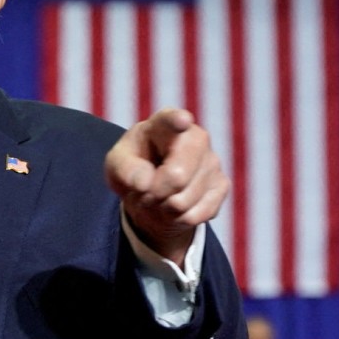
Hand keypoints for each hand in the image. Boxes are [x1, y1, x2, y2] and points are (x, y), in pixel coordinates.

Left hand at [104, 108, 227, 265]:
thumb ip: (124, 169)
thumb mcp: (116, 165)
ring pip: (184, 201)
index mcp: (164, 124)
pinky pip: (196, 215)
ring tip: (157, 197)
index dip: (177, 121)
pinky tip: (173, 205)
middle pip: (177, 176)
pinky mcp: (221, 185)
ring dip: (163, 208)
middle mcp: (196, 137)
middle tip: (144, 191)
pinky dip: (178, 219)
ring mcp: (212, 161)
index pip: (172, 120)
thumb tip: (145, 183)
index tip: (181, 121)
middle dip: (154, 193)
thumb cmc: (133, 167)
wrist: (151, 189)